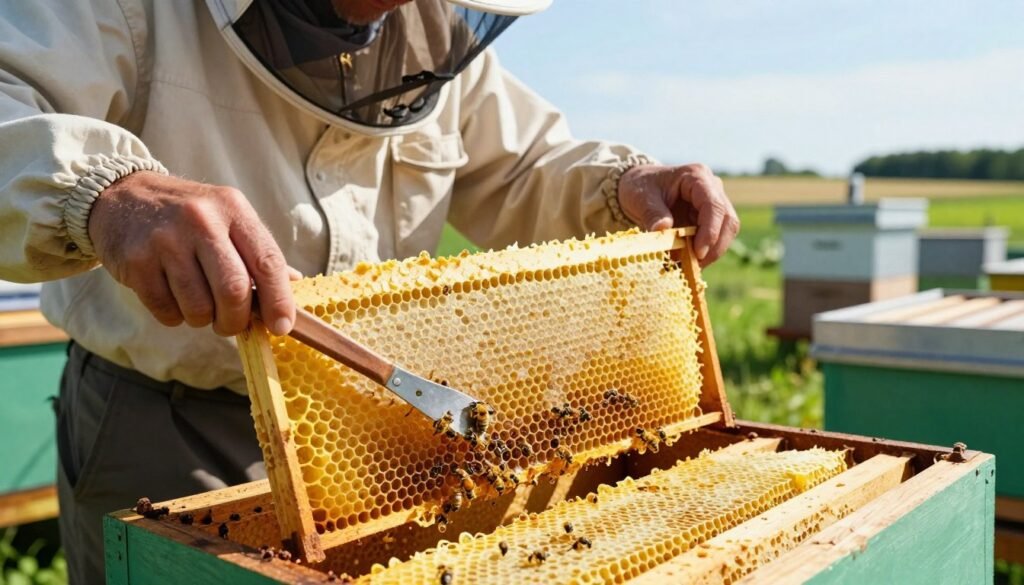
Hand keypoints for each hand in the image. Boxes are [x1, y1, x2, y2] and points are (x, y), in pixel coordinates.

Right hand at [88, 171, 296, 335]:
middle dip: (237, 320)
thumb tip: (294, 286)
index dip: (279, 301)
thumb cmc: (188, 216)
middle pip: (234, 290)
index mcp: (233, 209)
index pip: (267, 262)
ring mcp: (165, 240)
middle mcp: (201, 220)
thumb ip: (259, 252)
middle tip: (232, 324)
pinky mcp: (136, 260)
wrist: (122, 196)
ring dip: (204, 320)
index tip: (282, 326)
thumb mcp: (228, 217)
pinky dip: (175, 317)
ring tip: (199, 305)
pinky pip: (166, 310)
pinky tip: (172, 297)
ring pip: (199, 307)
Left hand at [617, 164, 739, 266]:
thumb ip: (653, 213)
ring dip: (711, 253)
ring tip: (688, 267)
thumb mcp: (640, 197)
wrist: (639, 186)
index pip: (713, 205)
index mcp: (697, 176)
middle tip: (695, 266)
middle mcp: (712, 187)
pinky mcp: (710, 218)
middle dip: (714, 247)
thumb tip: (662, 230)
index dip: (710, 231)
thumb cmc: (640, 187)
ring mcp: (714, 203)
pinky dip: (704, 253)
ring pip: (726, 231)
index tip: (698, 253)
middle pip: (727, 220)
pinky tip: (687, 263)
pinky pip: (715, 238)